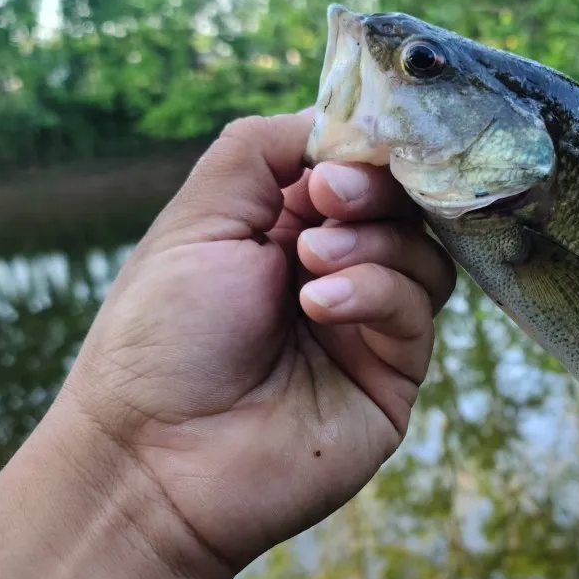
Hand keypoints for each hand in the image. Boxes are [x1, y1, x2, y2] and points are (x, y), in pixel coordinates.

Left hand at [57, 112, 455, 578]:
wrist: (154, 460)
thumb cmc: (159, 337)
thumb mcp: (197, 218)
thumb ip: (261, 149)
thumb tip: (338, 119)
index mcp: (286, 230)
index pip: (357, 169)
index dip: (359, 152)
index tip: (335, 155)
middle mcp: (337, 270)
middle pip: (403, 205)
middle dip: (371, 191)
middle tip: (326, 201)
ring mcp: (368, 324)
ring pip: (424, 253)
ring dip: (372, 245)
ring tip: (310, 266)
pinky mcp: (394, 374)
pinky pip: (417, 311)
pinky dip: (376, 293)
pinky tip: (321, 306)